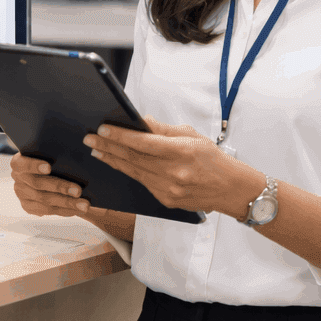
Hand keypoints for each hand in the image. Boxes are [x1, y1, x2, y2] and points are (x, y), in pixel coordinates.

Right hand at [10, 152, 125, 231]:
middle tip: (78, 191)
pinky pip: (48, 211)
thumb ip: (56, 151)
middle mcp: (18, 179)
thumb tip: (78, 146)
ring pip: (45, 200)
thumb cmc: (51, 157)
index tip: (49, 167)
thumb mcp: (50, 151)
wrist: (47, 172)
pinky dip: (64, 210)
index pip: (21, 164)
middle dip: (60, 187)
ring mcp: (22, 195)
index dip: (33, 165)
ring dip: (66, 203)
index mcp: (18, 162)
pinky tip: (77, 210)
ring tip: (84, 204)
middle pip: (38, 184)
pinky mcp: (28, 207)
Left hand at [83, 118, 262, 217]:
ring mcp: (168, 189)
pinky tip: (116, 163)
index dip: (120, 136)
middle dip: (108, 147)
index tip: (103, 129)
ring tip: (97, 149)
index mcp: (182, 152)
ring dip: (112, 160)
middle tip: (90, 138)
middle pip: (133, 158)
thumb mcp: (193, 136)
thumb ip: (164, 130)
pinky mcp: (165, 200)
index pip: (144, 142)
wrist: (231, 189)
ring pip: (133, 171)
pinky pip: (142, 182)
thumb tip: (141, 121)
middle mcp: (174, 172)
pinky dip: (127, 171)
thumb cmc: (213, 159)